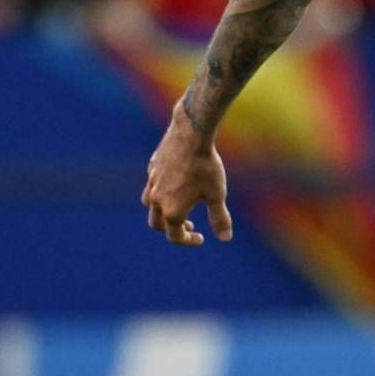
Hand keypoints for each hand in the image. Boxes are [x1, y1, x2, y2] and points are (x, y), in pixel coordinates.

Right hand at [141, 104, 233, 246]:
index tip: (201, 238)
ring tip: (179, 206)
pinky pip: (152, 184)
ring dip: (162, 211)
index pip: (175, 236)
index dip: (188, 241)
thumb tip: (225, 238)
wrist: (190, 135)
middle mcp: (156, 199)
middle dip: (172, 229)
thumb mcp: (217, 194)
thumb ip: (219, 218)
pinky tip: (176, 183)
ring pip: (149, 204)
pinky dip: (161, 191)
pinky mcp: (152, 167)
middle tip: (190, 225)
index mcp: (172, 211)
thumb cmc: (206, 166)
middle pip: (157, 224)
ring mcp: (151, 182)